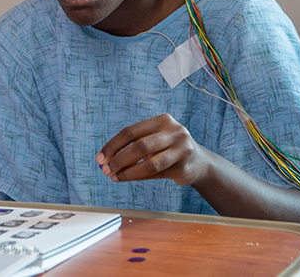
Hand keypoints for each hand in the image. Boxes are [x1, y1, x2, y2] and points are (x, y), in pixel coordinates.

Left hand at [95, 114, 211, 184]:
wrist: (200, 163)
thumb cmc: (169, 150)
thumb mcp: (154, 140)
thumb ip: (134, 146)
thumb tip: (107, 161)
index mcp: (162, 120)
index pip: (131, 131)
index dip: (113, 145)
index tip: (100, 158)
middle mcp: (174, 131)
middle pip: (140, 146)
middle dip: (119, 159)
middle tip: (105, 170)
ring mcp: (181, 148)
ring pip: (149, 163)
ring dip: (128, 171)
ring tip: (115, 176)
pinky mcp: (184, 166)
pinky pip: (156, 173)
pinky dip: (139, 177)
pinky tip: (128, 178)